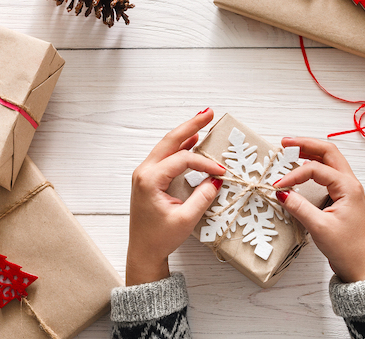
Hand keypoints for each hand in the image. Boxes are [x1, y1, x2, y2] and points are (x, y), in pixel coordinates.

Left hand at [126, 108, 225, 285]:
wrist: (142, 252)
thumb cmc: (159, 238)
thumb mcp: (186, 219)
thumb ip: (202, 197)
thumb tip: (216, 180)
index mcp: (150, 180)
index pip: (183, 160)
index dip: (205, 163)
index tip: (222, 172)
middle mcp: (144, 172)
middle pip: (170, 140)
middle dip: (191, 125)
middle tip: (209, 113)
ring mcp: (145, 174)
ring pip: (167, 145)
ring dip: (186, 132)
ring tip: (203, 120)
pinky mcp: (149, 178)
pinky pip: (166, 156)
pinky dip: (180, 146)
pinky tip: (192, 139)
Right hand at [274, 138, 364, 282]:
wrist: (360, 267)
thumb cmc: (346, 249)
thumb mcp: (319, 228)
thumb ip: (299, 207)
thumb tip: (281, 192)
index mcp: (348, 187)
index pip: (316, 169)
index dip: (294, 174)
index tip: (278, 186)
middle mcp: (351, 184)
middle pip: (328, 152)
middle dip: (306, 144)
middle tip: (285, 142)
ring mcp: (349, 190)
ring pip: (330, 161)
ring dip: (311, 153)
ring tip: (292, 150)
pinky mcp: (344, 198)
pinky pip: (330, 174)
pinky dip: (316, 166)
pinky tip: (303, 168)